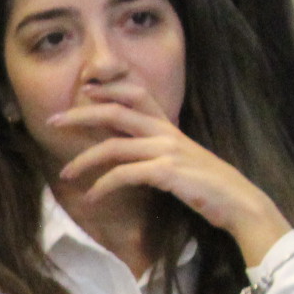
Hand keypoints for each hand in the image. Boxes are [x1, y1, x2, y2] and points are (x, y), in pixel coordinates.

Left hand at [51, 85, 292, 264]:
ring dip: (84, 160)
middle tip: (53, 121)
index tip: (85, 90)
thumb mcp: (179, 160)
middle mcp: (167, 133)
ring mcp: (168, 151)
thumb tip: (123, 148)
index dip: (110, 89)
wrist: (240, 204)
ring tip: (65, 174)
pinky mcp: (167, 173)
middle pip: (117, 112)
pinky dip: (103, 185)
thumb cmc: (207, 186)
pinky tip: (92, 196)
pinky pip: (124, 174)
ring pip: (114, 145)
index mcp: (170, 127)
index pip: (138, 94)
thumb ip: (154, 150)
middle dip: (82, 114)